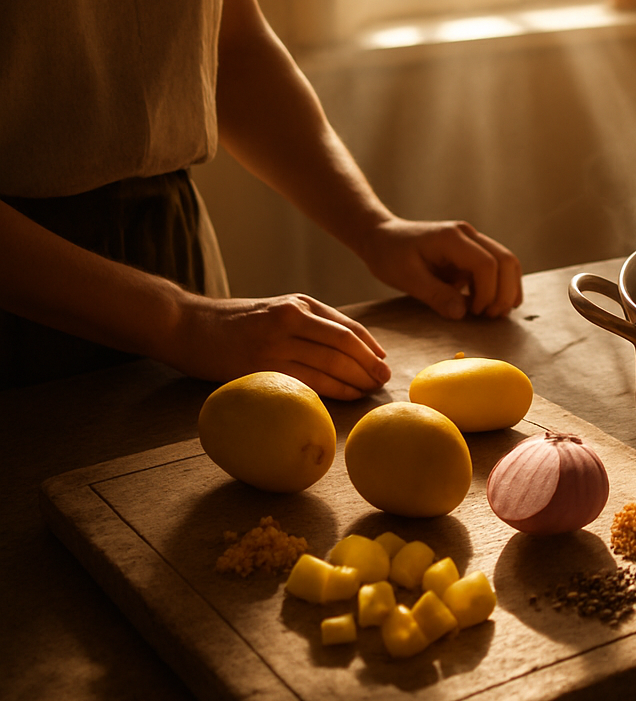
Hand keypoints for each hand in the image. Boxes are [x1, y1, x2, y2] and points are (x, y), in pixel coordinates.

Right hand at [167, 294, 390, 399]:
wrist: (186, 324)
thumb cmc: (234, 322)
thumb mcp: (276, 309)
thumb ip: (309, 322)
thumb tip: (349, 347)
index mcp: (299, 304)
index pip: (347, 327)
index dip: (370, 346)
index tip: (383, 361)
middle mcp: (291, 319)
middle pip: (344, 344)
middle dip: (369, 364)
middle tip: (384, 380)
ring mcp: (276, 343)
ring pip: (330, 364)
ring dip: (356, 380)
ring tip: (370, 390)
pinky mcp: (261, 367)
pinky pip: (308, 381)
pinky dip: (333, 390)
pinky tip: (346, 396)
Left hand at [359, 218, 521, 319]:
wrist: (382, 237)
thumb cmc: (389, 255)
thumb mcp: (407, 279)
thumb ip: (436, 295)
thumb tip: (462, 314)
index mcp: (451, 238)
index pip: (486, 264)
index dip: (488, 292)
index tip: (475, 312)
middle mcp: (468, 235)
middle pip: (506, 260)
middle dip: (505, 292)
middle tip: (491, 317)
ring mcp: (473, 241)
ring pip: (508, 263)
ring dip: (507, 289)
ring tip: (493, 313)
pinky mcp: (472, 252)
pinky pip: (497, 268)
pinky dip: (498, 287)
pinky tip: (487, 305)